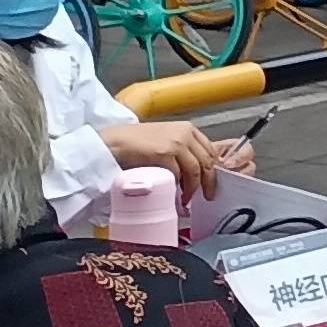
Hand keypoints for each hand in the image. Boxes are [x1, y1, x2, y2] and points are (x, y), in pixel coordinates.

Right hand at [113, 120, 230, 196]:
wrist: (112, 142)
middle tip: (207, 195)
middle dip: (208, 181)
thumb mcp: (165, 140)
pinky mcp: (165, 152)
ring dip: (194, 188)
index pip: (210, 150)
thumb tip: (195, 171)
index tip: (212, 181)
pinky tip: (176, 194)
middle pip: (207, 160)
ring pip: (196, 169)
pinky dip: (179, 186)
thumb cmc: (135, 143)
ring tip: (187, 198)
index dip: (213, 169)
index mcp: (187, 128)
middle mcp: (185, 133)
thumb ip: (182, 151)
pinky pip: (179, 174)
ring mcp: (176, 141)